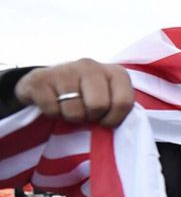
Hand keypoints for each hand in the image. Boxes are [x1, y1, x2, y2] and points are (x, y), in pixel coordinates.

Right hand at [14, 58, 133, 126]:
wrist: (48, 85)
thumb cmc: (86, 98)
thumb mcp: (110, 101)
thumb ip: (119, 110)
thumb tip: (124, 131)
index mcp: (115, 72)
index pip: (123, 102)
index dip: (113, 119)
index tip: (104, 119)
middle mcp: (90, 66)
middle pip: (98, 106)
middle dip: (90, 117)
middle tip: (84, 112)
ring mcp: (65, 69)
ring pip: (74, 111)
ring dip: (70, 117)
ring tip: (68, 107)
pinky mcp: (40, 78)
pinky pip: (51, 110)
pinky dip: (52, 114)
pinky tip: (53, 103)